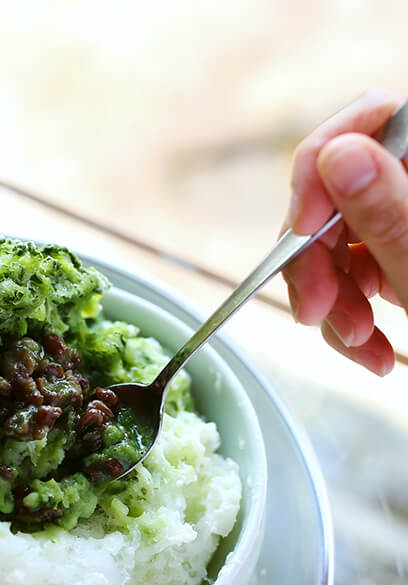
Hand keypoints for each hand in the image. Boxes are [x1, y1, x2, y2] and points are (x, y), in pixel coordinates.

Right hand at [283, 88, 407, 375]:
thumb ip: (391, 213)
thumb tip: (341, 154)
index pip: (370, 122)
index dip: (320, 174)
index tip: (303, 232)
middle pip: (337, 193)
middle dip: (318, 260)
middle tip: (318, 309)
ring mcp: (407, 220)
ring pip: (335, 241)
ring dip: (332, 299)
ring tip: (358, 341)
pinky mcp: (397, 255)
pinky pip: (348, 273)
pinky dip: (346, 315)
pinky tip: (367, 346)